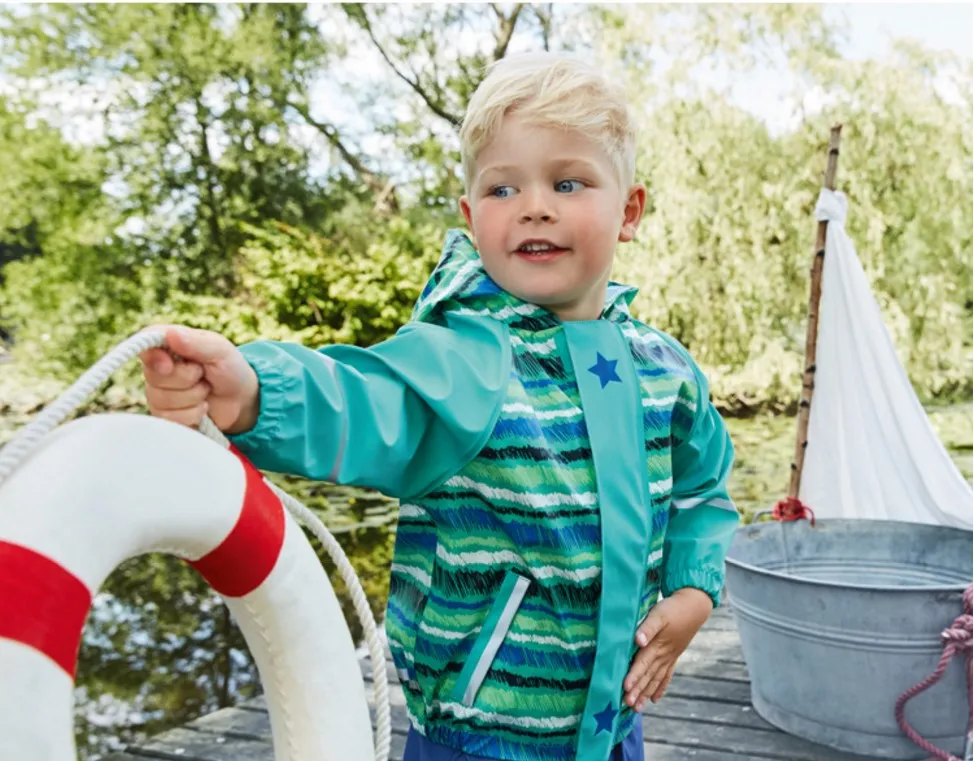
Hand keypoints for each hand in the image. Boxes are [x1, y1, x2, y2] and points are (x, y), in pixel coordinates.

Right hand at [139, 324, 259, 433]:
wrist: (242, 400)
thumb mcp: (220, 350)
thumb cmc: (230, 368)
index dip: (153, 356)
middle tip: (203, 375)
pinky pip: (170, 419)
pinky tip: (202, 408)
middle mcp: (158, 367)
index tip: (169, 365)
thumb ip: (195, 342)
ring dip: (193, 397)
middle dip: (187, 378)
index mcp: (169, 344)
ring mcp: (159, 392)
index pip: (144, 342)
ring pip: (161, 399)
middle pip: (154, 376)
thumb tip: (169, 334)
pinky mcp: (165, 415)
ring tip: (206, 390)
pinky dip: (192, 414)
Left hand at [623, 587, 712, 709]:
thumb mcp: (659, 614)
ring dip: (646, 693)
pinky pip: (666, 675)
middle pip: (648, 675)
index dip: (633, 676)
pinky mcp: (673, 656)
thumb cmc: (673, 608)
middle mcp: (663, 655)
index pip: (642, 663)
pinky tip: (654, 698)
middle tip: (628, 705)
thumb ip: (647, 628)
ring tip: (638, 708)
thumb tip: (638, 641)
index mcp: (657, 645)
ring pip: (656, 679)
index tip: (625, 689)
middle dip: (637, 690)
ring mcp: (669, 657)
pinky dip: (660, 687)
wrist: (694, 606)